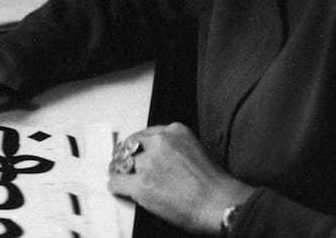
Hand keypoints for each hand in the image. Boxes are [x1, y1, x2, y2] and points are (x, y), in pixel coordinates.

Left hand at [108, 122, 254, 233]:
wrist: (220, 204)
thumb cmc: (214, 183)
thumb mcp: (196, 149)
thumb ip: (175, 147)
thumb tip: (157, 156)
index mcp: (175, 131)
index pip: (146, 133)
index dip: (138, 145)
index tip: (134, 152)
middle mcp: (159, 142)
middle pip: (131, 145)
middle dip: (126, 155)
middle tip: (122, 164)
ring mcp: (148, 163)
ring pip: (122, 163)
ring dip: (120, 170)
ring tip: (119, 176)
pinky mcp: (141, 184)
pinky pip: (117, 182)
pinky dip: (115, 185)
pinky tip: (117, 188)